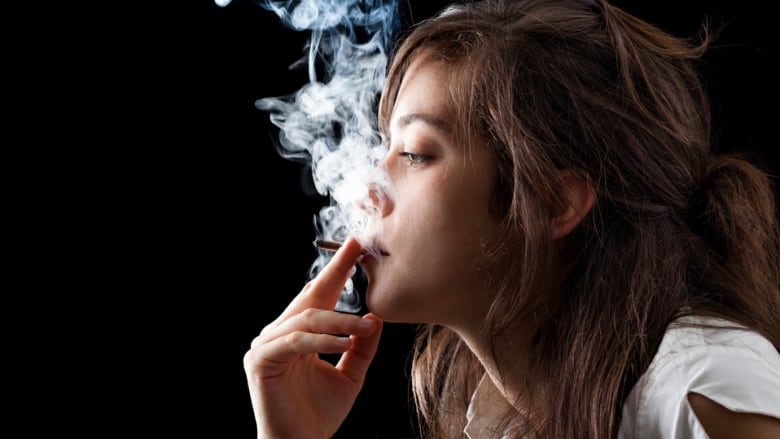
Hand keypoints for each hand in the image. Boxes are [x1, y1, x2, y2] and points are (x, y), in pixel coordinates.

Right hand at [244, 237, 382, 438]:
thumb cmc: (319, 415)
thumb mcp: (350, 374)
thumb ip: (360, 347)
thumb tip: (376, 317)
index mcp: (297, 334)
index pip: (320, 296)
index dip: (338, 270)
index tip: (357, 246)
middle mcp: (279, 333)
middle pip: (310, 296)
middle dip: (335, 271)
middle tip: (357, 250)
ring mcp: (266, 345)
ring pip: (306, 318)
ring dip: (339, 320)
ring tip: (364, 327)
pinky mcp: (260, 361)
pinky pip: (295, 342)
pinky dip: (321, 341)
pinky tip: (344, 342)